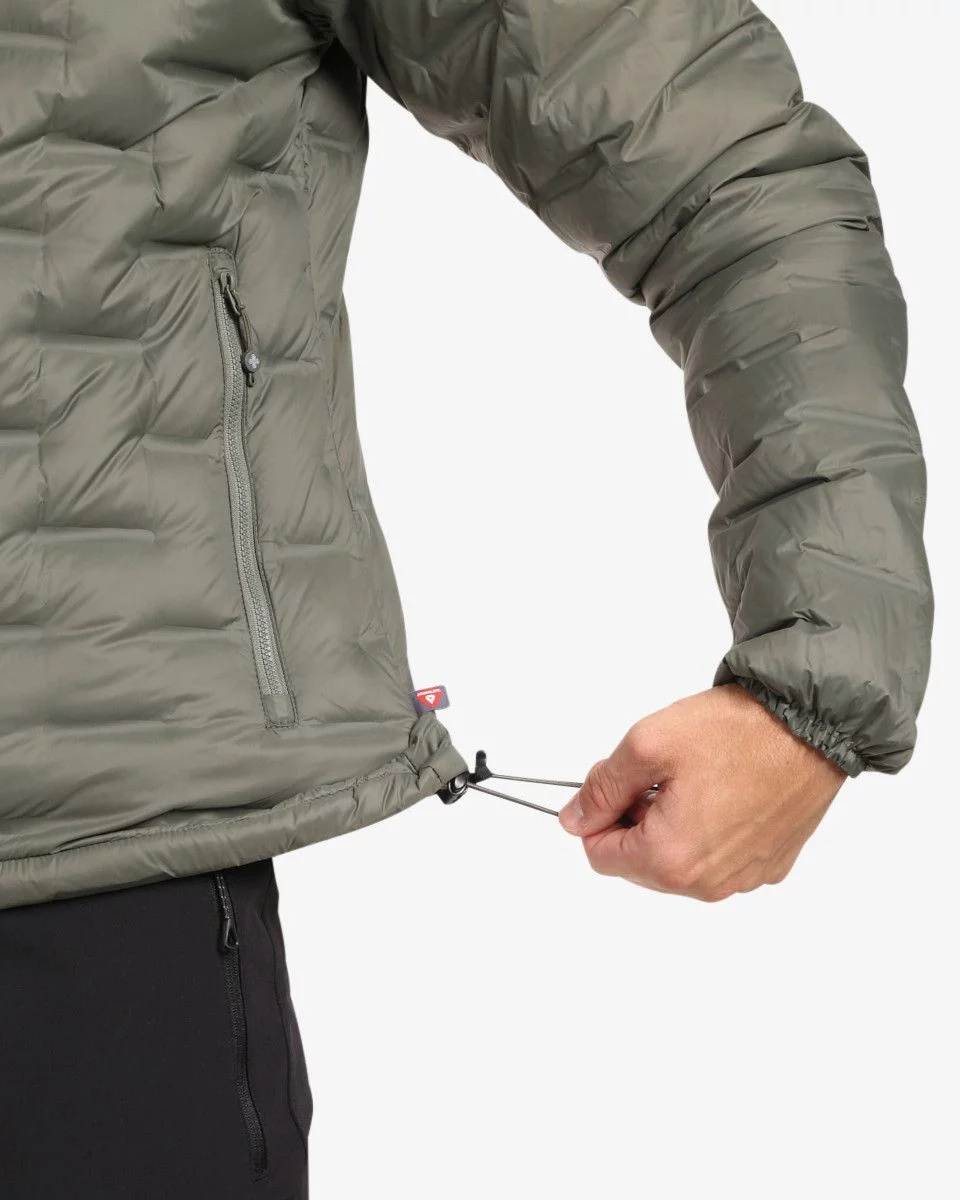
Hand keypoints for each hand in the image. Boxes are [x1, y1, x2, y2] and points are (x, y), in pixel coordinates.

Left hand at [558, 684, 845, 901]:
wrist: (813, 724)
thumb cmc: (737, 732)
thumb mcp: (647, 745)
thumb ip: (601, 788)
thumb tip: (573, 819)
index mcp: (670, 860)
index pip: (600, 857)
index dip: (600, 814)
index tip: (619, 782)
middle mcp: (709, 884)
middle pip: (640, 863)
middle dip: (638, 820)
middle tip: (662, 774)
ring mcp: (744, 878)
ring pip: (680, 861)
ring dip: (675, 825)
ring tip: (699, 779)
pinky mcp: (771, 865)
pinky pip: (721, 857)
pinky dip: (713, 828)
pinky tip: (728, 791)